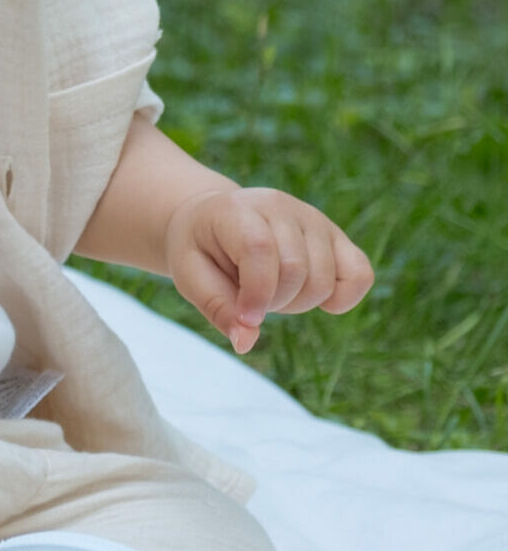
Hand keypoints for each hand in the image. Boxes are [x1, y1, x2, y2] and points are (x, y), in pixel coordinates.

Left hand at [165, 184, 372, 352]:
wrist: (213, 221)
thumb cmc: (200, 250)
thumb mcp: (189, 276)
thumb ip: (217, 307)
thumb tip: (246, 343)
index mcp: (238, 211)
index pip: (259, 248)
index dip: (257, 292)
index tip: (246, 318)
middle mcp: (281, 208)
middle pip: (296, 270)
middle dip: (274, 301)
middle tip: (252, 298)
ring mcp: (314, 220)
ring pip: (325, 278)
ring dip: (300, 302)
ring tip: (274, 290)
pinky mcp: (337, 237)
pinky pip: (360, 274)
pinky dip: (343, 298)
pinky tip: (319, 300)